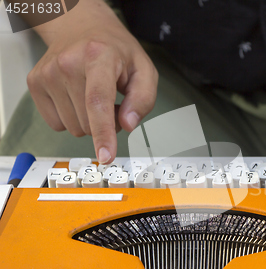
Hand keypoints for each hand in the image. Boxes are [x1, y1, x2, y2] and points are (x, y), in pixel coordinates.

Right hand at [28, 0, 157, 162]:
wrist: (82, 28)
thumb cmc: (115, 51)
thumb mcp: (143, 70)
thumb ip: (143, 99)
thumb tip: (127, 125)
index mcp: (98, 56)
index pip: (98, 101)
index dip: (104, 132)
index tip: (106, 155)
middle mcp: (67, 63)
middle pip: (88, 123)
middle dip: (106, 123)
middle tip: (113, 100)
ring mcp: (47, 73)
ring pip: (73, 128)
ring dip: (89, 121)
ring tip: (94, 94)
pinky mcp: (35, 83)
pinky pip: (57, 124)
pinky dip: (72, 118)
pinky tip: (77, 97)